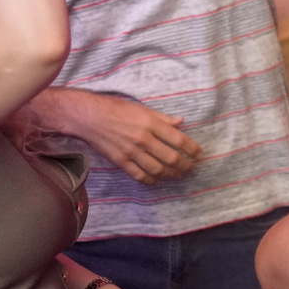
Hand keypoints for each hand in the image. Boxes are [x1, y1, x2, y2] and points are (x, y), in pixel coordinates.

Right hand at [53, 92, 202, 185]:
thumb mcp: (142, 108)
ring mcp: (131, 152)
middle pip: (171, 158)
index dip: (193, 149)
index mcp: (151, 123)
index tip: (200, 154)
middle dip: (185, 165)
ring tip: (178, 175)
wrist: (89, 117)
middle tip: (192, 168)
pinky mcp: (120, 161)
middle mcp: (143, 139)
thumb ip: (163, 118)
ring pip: (157, 169)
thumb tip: (181, 122)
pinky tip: (158, 180)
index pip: (179, 140)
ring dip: (171, 174)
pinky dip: (151, 180)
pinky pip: (139, 175)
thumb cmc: (117, 109)